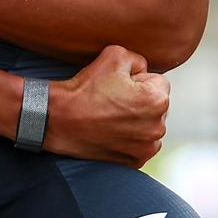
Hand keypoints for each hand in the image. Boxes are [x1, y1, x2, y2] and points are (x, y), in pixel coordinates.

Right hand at [44, 46, 168, 165]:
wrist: (59, 119)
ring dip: (137, 121)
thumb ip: (138, 59)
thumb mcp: (115, 55)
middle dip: (140, 101)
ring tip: (111, 117)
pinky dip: (130, 139)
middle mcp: (158, 127)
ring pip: (149, 126)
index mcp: (158, 100)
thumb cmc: (86, 88)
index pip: (158, 82)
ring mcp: (147, 147)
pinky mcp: (135, 161)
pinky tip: (111, 132)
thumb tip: (144, 70)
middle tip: (113, 102)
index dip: (137, 80)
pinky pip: (140, 144)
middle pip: (156, 106)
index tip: (118, 87)